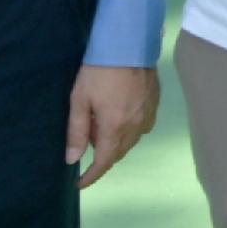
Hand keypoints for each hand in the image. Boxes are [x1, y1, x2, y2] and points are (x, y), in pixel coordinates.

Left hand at [66, 66, 158, 189]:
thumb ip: (76, 131)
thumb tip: (72, 159)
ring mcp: (148, 115)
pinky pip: (142, 127)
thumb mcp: (79, 100)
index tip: (79, 183)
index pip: (104, 162)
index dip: (91, 176)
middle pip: (118, 153)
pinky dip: (129, 130)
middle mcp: (135, 127)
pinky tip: (121, 116)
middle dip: (102, 156)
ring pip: (131, 141)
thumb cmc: (98, 71)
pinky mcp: (155, 104)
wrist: (128, 44)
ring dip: (116, 142)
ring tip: (101, 125)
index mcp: (114, 128)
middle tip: (86, 140)